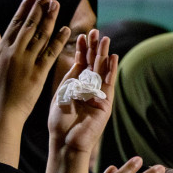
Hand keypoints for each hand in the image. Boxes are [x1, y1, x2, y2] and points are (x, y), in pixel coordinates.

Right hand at [0, 0, 68, 120]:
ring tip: (57, 3)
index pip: (15, 23)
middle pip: (28, 24)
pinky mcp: (38, 74)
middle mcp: (14, 52)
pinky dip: (59, 41)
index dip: (25, 7)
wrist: (1, 112)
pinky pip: (50, 54)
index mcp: (2, 49)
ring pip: (40, 35)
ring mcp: (26, 62)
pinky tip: (66, 29)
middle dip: (39, 6)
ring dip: (50, 17)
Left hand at [48, 30, 116, 162]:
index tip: (81, 35)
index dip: (82, 49)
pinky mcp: (106, 104)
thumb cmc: (60, 121)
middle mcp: (90, 89)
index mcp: (77, 85)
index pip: (82, 62)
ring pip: (102, 71)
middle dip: (94, 47)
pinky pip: (109, 84)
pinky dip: (111, 70)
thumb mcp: (63, 93)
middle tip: (95, 31)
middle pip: (94, 64)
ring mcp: (99, 96)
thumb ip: (71, 77)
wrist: (65, 141)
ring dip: (103, 54)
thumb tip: (78, 59)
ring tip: (104, 38)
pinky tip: (112, 57)